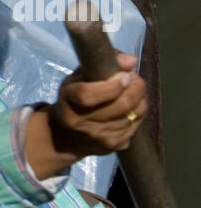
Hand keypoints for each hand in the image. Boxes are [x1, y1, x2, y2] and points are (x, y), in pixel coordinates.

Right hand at [24, 54, 146, 180]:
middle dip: (136, 88)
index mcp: (69, 102)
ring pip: (132, 115)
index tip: (126, 75)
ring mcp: (99, 138)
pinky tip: (133, 105)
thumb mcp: (78, 77)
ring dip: (140, 98)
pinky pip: (135, 126)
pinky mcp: (113, 147)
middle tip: (136, 78)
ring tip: (135, 89)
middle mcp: (82, 124)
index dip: (111, 85)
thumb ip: (101, 63)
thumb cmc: (73, 100)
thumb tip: (132, 60)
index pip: (89, 95)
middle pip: (119, 105)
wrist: (66, 137)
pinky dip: (139, 112)